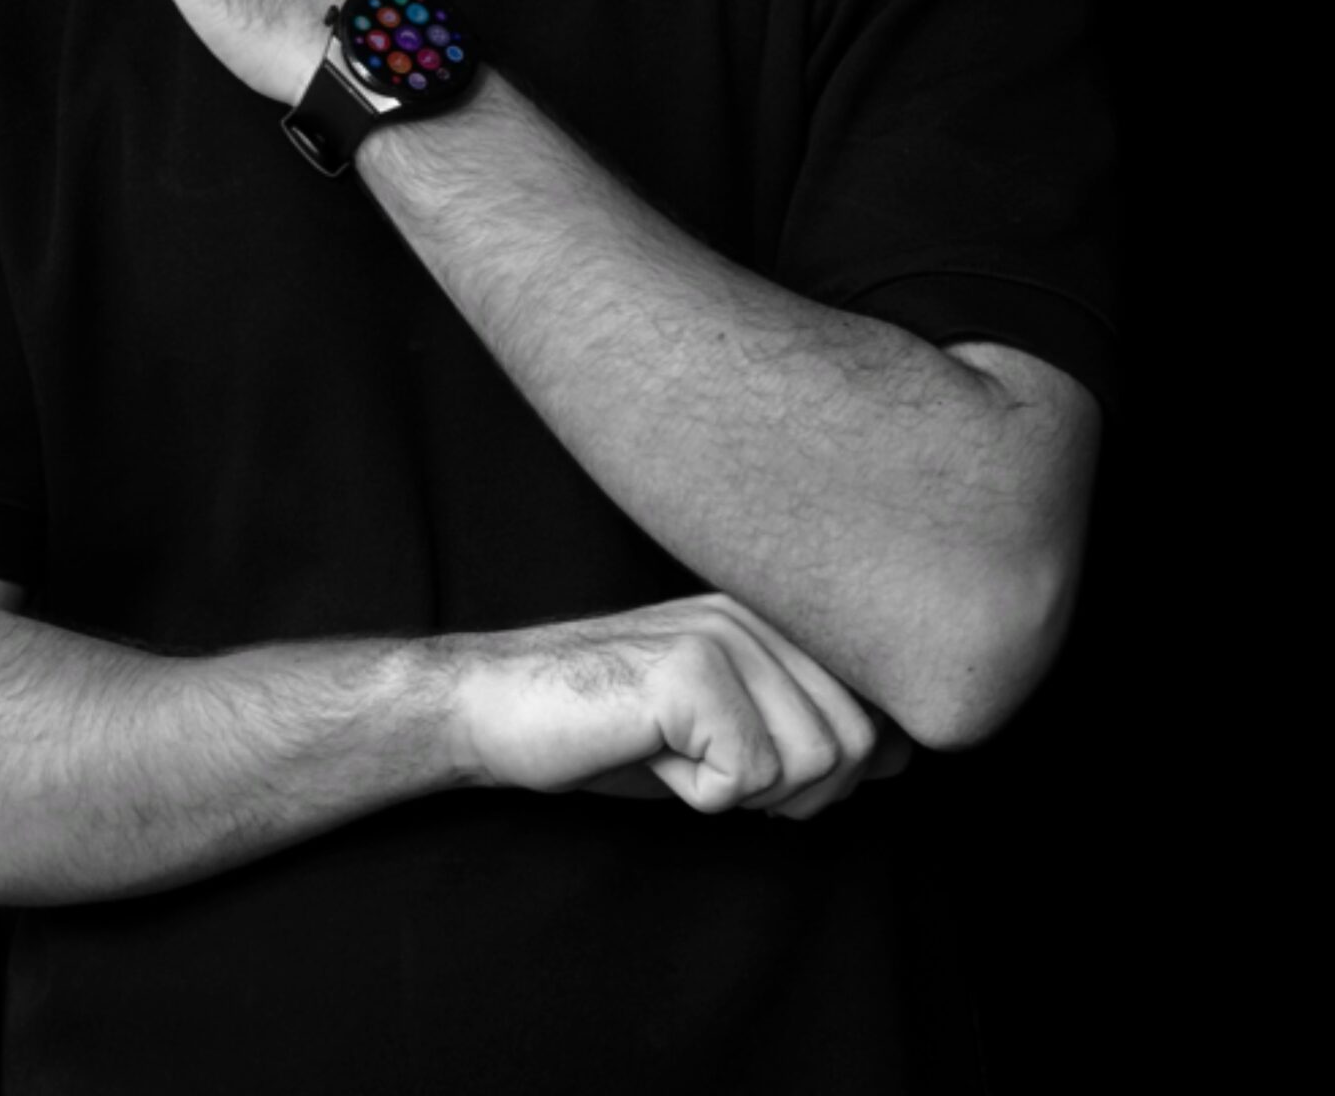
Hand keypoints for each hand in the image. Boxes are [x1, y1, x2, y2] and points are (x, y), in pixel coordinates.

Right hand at [449, 592, 907, 821]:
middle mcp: (761, 612)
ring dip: (742, 792)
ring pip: (811, 763)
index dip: (835, 770)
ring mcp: (725, 631)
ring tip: (679, 753)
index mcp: (778, 618)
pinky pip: (747, 777)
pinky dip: (700, 795)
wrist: (501, 707)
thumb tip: (906, 751)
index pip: (881, 713)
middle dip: (791, 791)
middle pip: (854, 745)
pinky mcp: (688, 667)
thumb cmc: (615, 727)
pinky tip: (654, 754)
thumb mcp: (731, 725)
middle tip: (710, 767)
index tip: (753, 763)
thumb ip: (813, 722)